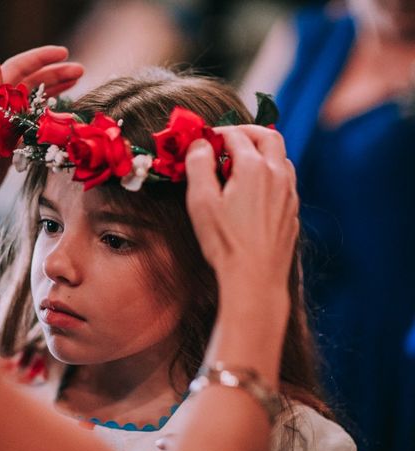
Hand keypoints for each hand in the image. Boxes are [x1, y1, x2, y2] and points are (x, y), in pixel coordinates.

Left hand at [0, 46, 83, 223]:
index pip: (17, 70)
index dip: (41, 59)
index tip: (64, 53)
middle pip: (31, 85)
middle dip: (55, 75)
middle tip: (80, 70)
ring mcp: (6, 129)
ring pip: (35, 103)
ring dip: (55, 93)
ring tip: (78, 85)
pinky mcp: (12, 146)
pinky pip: (35, 126)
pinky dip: (51, 118)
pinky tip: (64, 118)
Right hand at [185, 125, 298, 291]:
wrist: (255, 278)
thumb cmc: (225, 242)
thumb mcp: (201, 201)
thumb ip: (198, 166)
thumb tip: (200, 144)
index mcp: (253, 168)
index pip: (236, 135)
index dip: (217, 133)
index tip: (203, 141)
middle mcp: (277, 175)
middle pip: (268, 136)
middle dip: (246, 132)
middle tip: (227, 139)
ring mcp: (288, 193)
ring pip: (280, 157)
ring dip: (261, 151)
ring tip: (240, 162)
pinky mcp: (291, 211)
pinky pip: (285, 180)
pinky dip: (270, 172)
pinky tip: (255, 189)